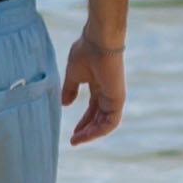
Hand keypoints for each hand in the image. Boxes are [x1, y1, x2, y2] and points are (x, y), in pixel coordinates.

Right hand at [63, 27, 125, 144]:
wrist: (98, 42)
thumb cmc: (86, 52)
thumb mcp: (73, 74)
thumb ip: (70, 89)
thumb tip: (64, 104)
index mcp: (98, 86)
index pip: (92, 109)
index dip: (83, 122)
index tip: (72, 133)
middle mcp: (108, 93)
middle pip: (98, 118)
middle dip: (86, 130)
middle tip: (73, 141)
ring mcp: (114, 97)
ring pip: (105, 123)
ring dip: (91, 133)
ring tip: (77, 141)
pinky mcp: (117, 99)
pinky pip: (110, 122)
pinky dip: (99, 130)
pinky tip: (87, 135)